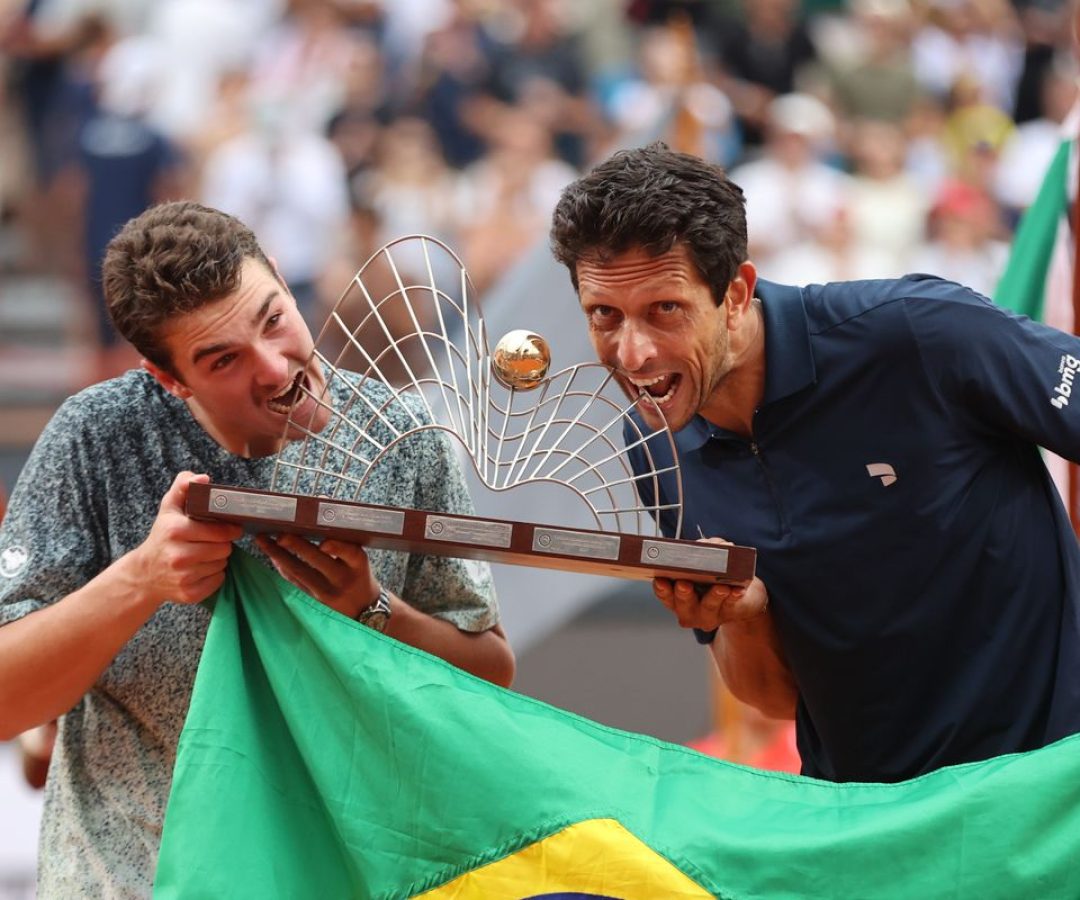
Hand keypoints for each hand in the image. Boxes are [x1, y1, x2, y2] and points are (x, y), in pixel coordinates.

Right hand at [129, 472, 243, 606]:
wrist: (144, 573)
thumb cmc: (162, 536)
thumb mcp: (169, 507)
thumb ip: (184, 486)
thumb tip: (203, 478)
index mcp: (175, 530)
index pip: (220, 531)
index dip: (229, 529)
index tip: (230, 528)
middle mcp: (178, 555)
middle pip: (224, 549)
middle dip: (223, 544)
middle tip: (213, 542)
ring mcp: (183, 576)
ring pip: (222, 564)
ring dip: (219, 559)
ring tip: (205, 554)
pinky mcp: (189, 593)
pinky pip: (218, 580)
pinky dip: (215, 575)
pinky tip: (202, 569)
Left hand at [255, 534, 378, 617]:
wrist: (363, 609)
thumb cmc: (359, 574)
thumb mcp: (359, 558)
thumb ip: (342, 535)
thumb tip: (321, 501)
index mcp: (359, 565)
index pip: (351, 553)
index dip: (337, 548)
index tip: (324, 542)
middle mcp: (343, 579)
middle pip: (319, 561)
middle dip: (297, 546)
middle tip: (280, 534)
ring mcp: (327, 593)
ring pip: (300, 572)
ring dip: (279, 555)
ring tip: (263, 540)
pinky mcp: (313, 601)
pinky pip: (294, 581)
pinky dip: (281, 566)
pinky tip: (271, 554)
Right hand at [653, 537, 768, 630]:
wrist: (741, 597)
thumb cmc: (715, 576)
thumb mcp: (706, 560)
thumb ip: (704, 549)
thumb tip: (707, 544)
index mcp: (675, 596)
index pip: (664, 594)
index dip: (661, 588)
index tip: (660, 580)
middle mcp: (689, 610)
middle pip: (683, 604)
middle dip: (683, 594)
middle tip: (684, 584)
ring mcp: (708, 615)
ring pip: (708, 607)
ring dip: (713, 596)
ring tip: (720, 587)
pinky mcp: (728, 613)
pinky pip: (730, 605)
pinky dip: (733, 597)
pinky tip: (737, 590)